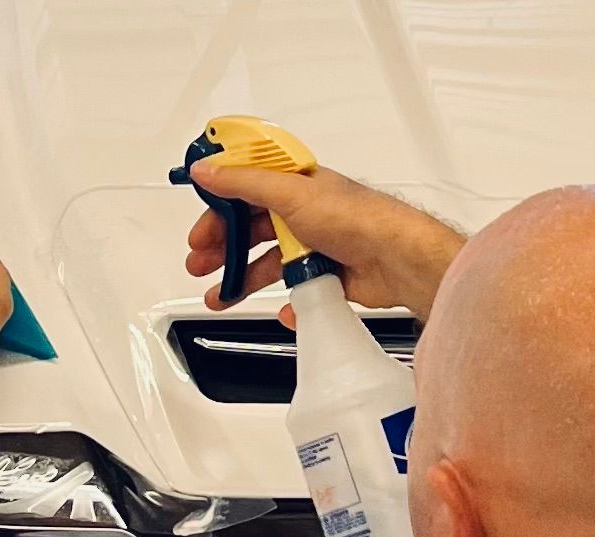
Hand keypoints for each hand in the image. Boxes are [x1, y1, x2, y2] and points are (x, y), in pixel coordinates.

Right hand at [184, 163, 464, 328]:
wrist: (395, 259)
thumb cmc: (355, 218)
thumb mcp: (289, 193)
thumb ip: (243, 182)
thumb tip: (207, 169)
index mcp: (294, 184)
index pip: (245, 188)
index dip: (218, 206)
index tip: (198, 225)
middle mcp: (304, 212)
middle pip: (251, 230)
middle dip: (222, 248)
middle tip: (200, 264)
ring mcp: (316, 245)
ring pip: (270, 263)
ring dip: (242, 279)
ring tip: (220, 295)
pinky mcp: (329, 275)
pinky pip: (299, 290)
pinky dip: (286, 302)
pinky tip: (280, 309)